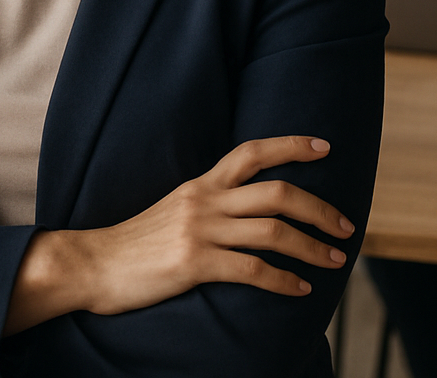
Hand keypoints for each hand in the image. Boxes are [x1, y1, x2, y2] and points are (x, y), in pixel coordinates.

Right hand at [6, 137, 351, 332]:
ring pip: (273, 232)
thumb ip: (207, 205)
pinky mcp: (194, 264)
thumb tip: (245, 212)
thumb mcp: (172, 209)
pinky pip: (252, 270)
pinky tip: (299, 290)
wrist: (91, 264)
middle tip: (345, 225)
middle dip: (319, 207)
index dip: (291, 146)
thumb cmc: (133, 244)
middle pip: (277, 192)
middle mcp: (204, 201)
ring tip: (334, 260)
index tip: (325, 148)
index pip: (251, 152)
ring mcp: (199, 232)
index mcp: (200, 185)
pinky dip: (283, 281)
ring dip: (312, 247)